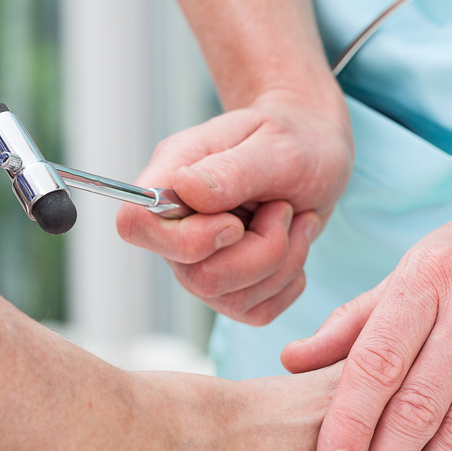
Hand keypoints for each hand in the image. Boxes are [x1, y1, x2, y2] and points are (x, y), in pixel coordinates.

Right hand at [116, 91, 352, 324]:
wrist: (317, 152)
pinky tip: (295, 242)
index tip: (234, 222)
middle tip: (283, 208)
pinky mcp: (233, 287)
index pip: (135, 224)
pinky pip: (258, 310)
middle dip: (260, 251)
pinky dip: (290, 280)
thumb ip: (232, 170)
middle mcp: (180, 225)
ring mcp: (202, 261)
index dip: (184, 239)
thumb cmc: (294, 140)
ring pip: (231, 298)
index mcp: (174, 176)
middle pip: (195, 277)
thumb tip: (184, 187)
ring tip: (293, 217)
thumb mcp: (277, 146)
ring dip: (282, 261)